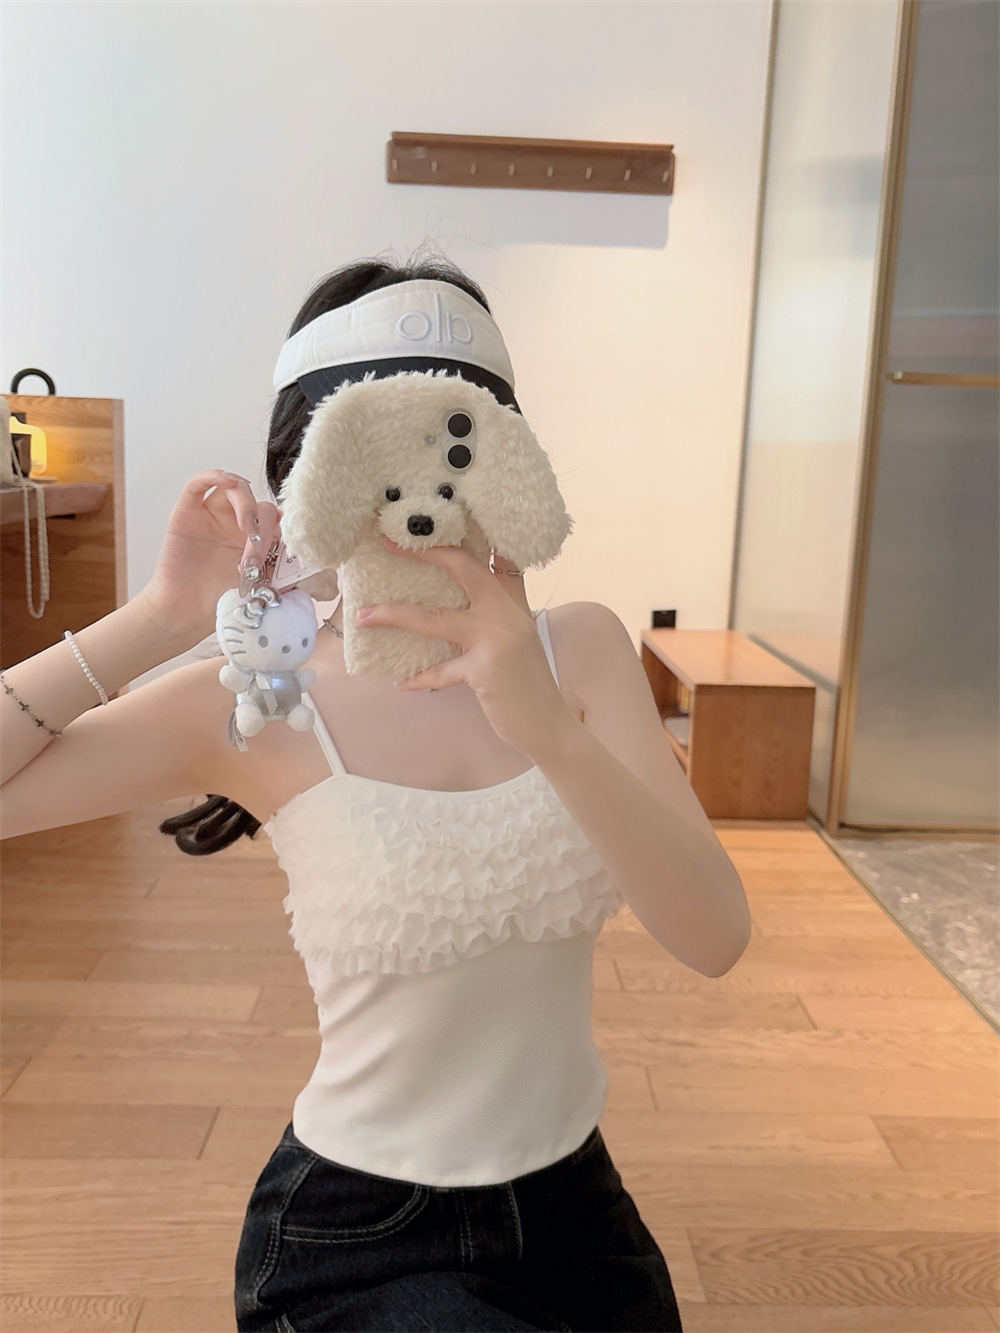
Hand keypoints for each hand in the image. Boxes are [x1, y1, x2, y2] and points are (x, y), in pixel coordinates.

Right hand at [135, 470, 280, 643]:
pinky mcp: (187, 512)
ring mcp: (213, 515)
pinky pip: (199, 483)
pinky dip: (214, 475)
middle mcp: (237, 523)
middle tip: (256, 559)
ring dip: (247, 506)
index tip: (286, 554)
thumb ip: (286, 573)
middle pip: (261, 505)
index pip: (279, 518)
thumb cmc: (222, 603)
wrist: (187, 614)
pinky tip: (226, 482)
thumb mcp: (264, 587)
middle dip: (264, 529)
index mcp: (259, 539)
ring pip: (237, 489)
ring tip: (246, 531)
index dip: (285, 530)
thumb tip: (316, 568)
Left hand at [356, 537, 579, 761]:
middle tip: (388, 544)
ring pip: (435, 618)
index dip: (462, 536)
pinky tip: (401, 683)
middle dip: (423, 553)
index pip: (494, 555)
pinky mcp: (484, 668)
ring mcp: (496, 638)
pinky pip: (439, 670)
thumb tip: (450, 604)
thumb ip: (495, 614)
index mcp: (514, 601)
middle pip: (462, 567)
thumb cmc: (526, 683)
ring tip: (364, 616)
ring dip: (394, 615)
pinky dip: (418, 677)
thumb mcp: (518, 638)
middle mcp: (507, 611)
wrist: (548, 723)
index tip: (428, 526)